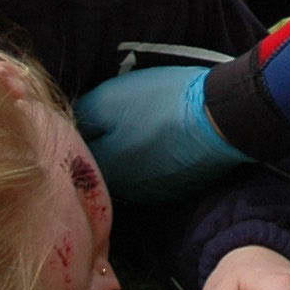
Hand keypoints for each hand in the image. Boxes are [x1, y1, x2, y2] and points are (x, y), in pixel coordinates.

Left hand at [73, 66, 250, 203]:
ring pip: (128, 173)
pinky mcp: (177, 187)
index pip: (76, 157)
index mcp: (105, 169)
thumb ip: (82, 115)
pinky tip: (160, 137)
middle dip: (102, 146)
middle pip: (102, 168)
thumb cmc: (162, 103)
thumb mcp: (110, 97)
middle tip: (112, 118)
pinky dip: (151, 158)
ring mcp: (153, 192)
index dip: (80, 134)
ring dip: (128, 153)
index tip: (88, 116)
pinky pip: (152, 174)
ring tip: (139, 125)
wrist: (221, 115)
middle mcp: (125, 191)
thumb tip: (68, 125)